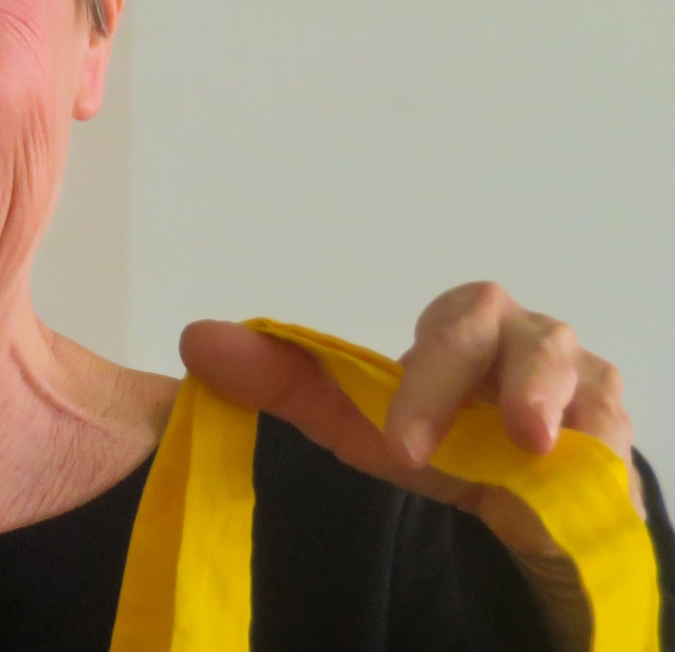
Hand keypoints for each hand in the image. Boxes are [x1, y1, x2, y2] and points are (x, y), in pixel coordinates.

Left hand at [178, 282, 642, 559]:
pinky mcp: (617, 439)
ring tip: (545, 449)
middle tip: (496, 438)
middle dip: (511, 385)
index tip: (402, 442)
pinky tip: (594, 496)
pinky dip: (610, 465)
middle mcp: (530, 342)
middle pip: (531, 341)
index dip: (431, 375)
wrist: (508, 496)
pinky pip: (622, 442)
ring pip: (592, 382)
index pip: (456, 322)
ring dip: (570, 412)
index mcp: (465, 326)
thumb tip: (195, 340)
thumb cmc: (434, 436)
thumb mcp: (355, 418)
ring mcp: (584, 387)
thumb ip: (281, 380)